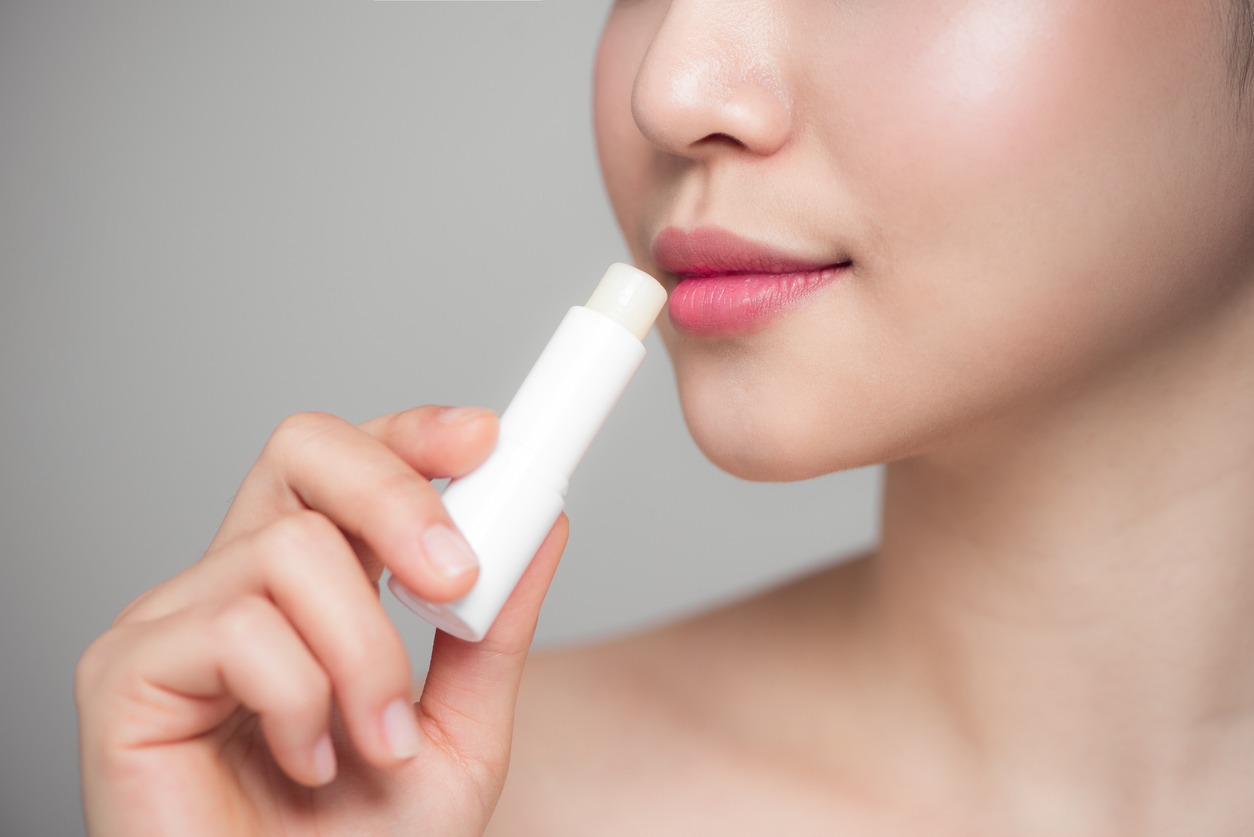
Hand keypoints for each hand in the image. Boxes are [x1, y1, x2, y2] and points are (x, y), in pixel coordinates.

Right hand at [76, 406, 568, 835]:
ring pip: (291, 551)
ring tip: (377, 740)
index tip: (486, 440)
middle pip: (303, 450)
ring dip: (367, 656)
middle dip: (395, 494)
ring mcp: (176, 621)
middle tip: (455, 578)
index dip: (412, 434)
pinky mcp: (124, 672)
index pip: (348, 465)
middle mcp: (239, 584)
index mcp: (313, 587)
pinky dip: (302, 702)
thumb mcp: (461, 729)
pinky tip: (305, 760)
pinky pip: (239, 630)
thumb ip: (494, 632)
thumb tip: (544, 526)